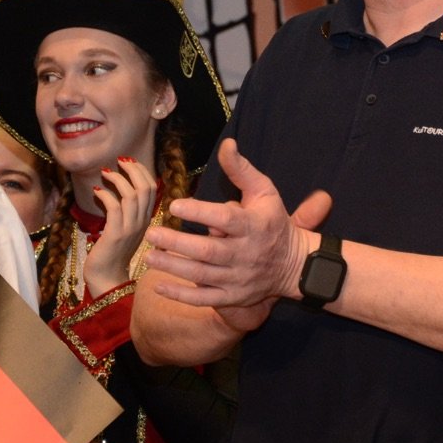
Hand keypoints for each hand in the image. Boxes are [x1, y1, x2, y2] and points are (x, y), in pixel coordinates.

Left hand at [83, 157, 159, 296]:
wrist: (107, 278)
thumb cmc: (112, 252)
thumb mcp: (125, 228)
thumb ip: (126, 211)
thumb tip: (117, 188)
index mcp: (147, 220)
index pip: (152, 189)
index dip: (142, 171)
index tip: (129, 162)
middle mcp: (143, 223)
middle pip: (145, 188)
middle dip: (133, 169)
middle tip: (119, 161)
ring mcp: (130, 229)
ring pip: (131, 195)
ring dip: (117, 180)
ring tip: (105, 173)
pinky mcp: (115, 234)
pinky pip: (114, 207)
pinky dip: (105, 195)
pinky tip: (96, 192)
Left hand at [143, 140, 331, 326]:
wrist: (294, 265)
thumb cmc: (273, 222)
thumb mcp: (264, 192)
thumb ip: (242, 170)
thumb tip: (227, 144)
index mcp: (253, 226)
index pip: (224, 219)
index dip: (199, 213)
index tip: (175, 206)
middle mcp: (245, 254)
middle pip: (208, 251)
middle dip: (177, 243)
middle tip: (151, 233)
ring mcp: (238, 278)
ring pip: (202, 274)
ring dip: (173, 267)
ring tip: (148, 255)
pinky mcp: (233, 296)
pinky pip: (204, 298)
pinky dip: (181, 295)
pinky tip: (159, 285)